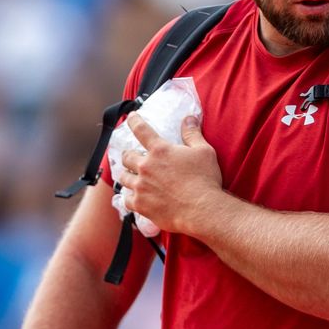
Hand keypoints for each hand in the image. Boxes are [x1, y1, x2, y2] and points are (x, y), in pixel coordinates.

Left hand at [118, 113, 223, 233]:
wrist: (202, 210)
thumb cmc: (205, 180)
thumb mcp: (204, 151)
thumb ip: (192, 134)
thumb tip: (188, 119)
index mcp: (160, 150)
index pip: (141, 130)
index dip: (135, 121)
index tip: (132, 118)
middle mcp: (146, 166)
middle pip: (127, 156)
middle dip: (129, 155)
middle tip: (133, 157)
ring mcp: (141, 186)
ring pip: (124, 178)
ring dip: (128, 175)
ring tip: (132, 177)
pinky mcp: (140, 205)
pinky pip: (126, 199)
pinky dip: (129, 197)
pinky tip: (134, 197)